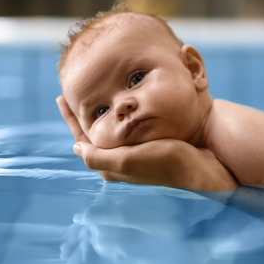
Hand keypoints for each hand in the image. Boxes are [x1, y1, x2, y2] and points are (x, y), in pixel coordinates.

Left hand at [56, 96, 237, 190]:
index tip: (61, 96)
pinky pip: (129, 127)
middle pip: (94, 132)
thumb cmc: (167, 162)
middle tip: (74, 93)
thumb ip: (100, 156)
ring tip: (96, 95)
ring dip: (103, 113)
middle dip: (84, 114)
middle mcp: (121, 160)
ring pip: (111, 129)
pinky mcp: (152, 146)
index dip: (71, 117)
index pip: (82, 137)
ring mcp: (136, 153)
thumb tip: (76, 147)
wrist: (203, 170)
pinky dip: (122, 115)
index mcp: (111, 165)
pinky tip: (126, 107)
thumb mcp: (129, 160)